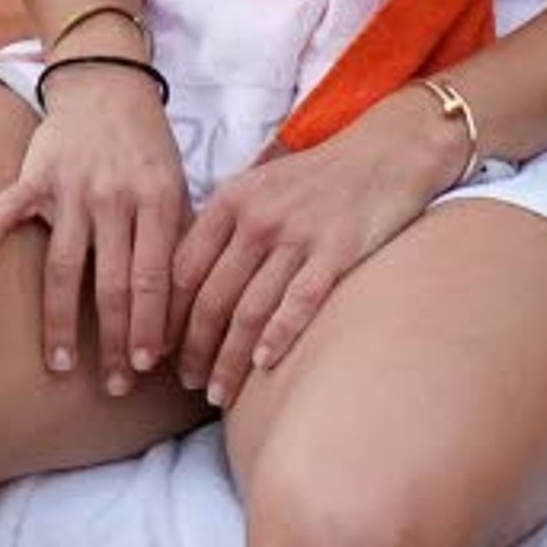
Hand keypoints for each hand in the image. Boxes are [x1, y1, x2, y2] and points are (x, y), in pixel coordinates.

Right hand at [0, 68, 187, 392]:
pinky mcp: (35, 173)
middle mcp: (113, 196)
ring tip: (62, 364)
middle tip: (116, 384)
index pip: (154, 276)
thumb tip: (189, 307)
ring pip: (65, 264)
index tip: (149, 365)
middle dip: (115, 339)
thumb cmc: (147, 146)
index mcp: (156, 199)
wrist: (108, 85)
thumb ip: (179, 238)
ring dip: (61, 320)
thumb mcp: (177, 185)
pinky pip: (9, 205)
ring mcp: (71, 186)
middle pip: (112, 282)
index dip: (151, 324)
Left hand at [169, 90, 462, 406]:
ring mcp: (298, 235)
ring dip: (229, 359)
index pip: (182, 270)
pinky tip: (263, 366)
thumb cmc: (317, 180)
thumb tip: (180, 284)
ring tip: (219, 394)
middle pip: (211, 298)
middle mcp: (258, 218)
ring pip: (250, 310)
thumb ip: (223, 228)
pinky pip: (299, 303)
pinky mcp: (338, 251)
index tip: (159, 352)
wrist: (387, 152)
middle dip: (194, 349)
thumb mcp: (260, 188)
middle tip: (188, 383)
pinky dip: (277, 337)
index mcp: (230, 202)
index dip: (165, 317)